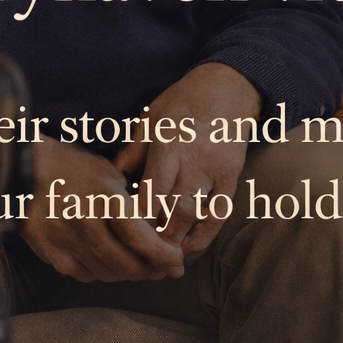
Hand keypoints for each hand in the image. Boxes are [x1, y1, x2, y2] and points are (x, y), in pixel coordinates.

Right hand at [23, 135, 184, 282]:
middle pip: (126, 264)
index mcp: (105, 199)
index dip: (163, 256)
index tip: (177, 262)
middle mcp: (86, 224)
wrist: (20, 171)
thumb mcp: (108, 172)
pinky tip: (111, 264)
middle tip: (164, 269)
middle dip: (151, 271)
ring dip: (129, 274)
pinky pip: (85, 274)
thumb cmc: (69, 166)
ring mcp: (66, 242)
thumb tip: (158, 228)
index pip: (141, 239)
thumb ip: (131, 202)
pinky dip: (103, 273)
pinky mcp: (51, 254)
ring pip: (107, 273)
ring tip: (142, 268)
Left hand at [114, 62, 261, 257]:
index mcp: (166, 141)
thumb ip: (132, 151)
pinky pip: (219, 213)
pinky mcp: (233, 174)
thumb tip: (109, 180)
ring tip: (161, 256)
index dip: (136, 220)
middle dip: (154, 236)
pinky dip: (204, 235)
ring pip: (193, 214)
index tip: (123, 237)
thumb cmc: (183, 101)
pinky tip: (190, 247)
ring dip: (176, 239)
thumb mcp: (151, 118)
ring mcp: (214, 167)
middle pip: (169, 208)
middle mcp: (191, 156)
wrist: (229, 87)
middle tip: (139, 254)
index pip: (148, 192)